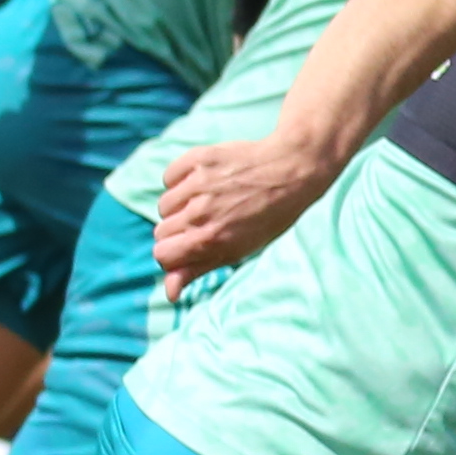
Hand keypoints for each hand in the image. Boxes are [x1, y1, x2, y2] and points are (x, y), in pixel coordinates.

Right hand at [152, 135, 339, 285]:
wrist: (293, 169)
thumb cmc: (270, 215)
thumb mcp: (239, 250)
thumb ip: (199, 269)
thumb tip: (169, 294)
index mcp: (210, 239)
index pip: (163, 254)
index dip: (174, 256)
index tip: (189, 249)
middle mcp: (200, 213)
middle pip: (162, 232)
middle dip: (179, 233)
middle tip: (206, 224)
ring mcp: (197, 185)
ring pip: (164, 205)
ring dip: (180, 206)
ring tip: (208, 202)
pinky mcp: (197, 160)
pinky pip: (169, 177)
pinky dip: (180, 180)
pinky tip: (204, 182)